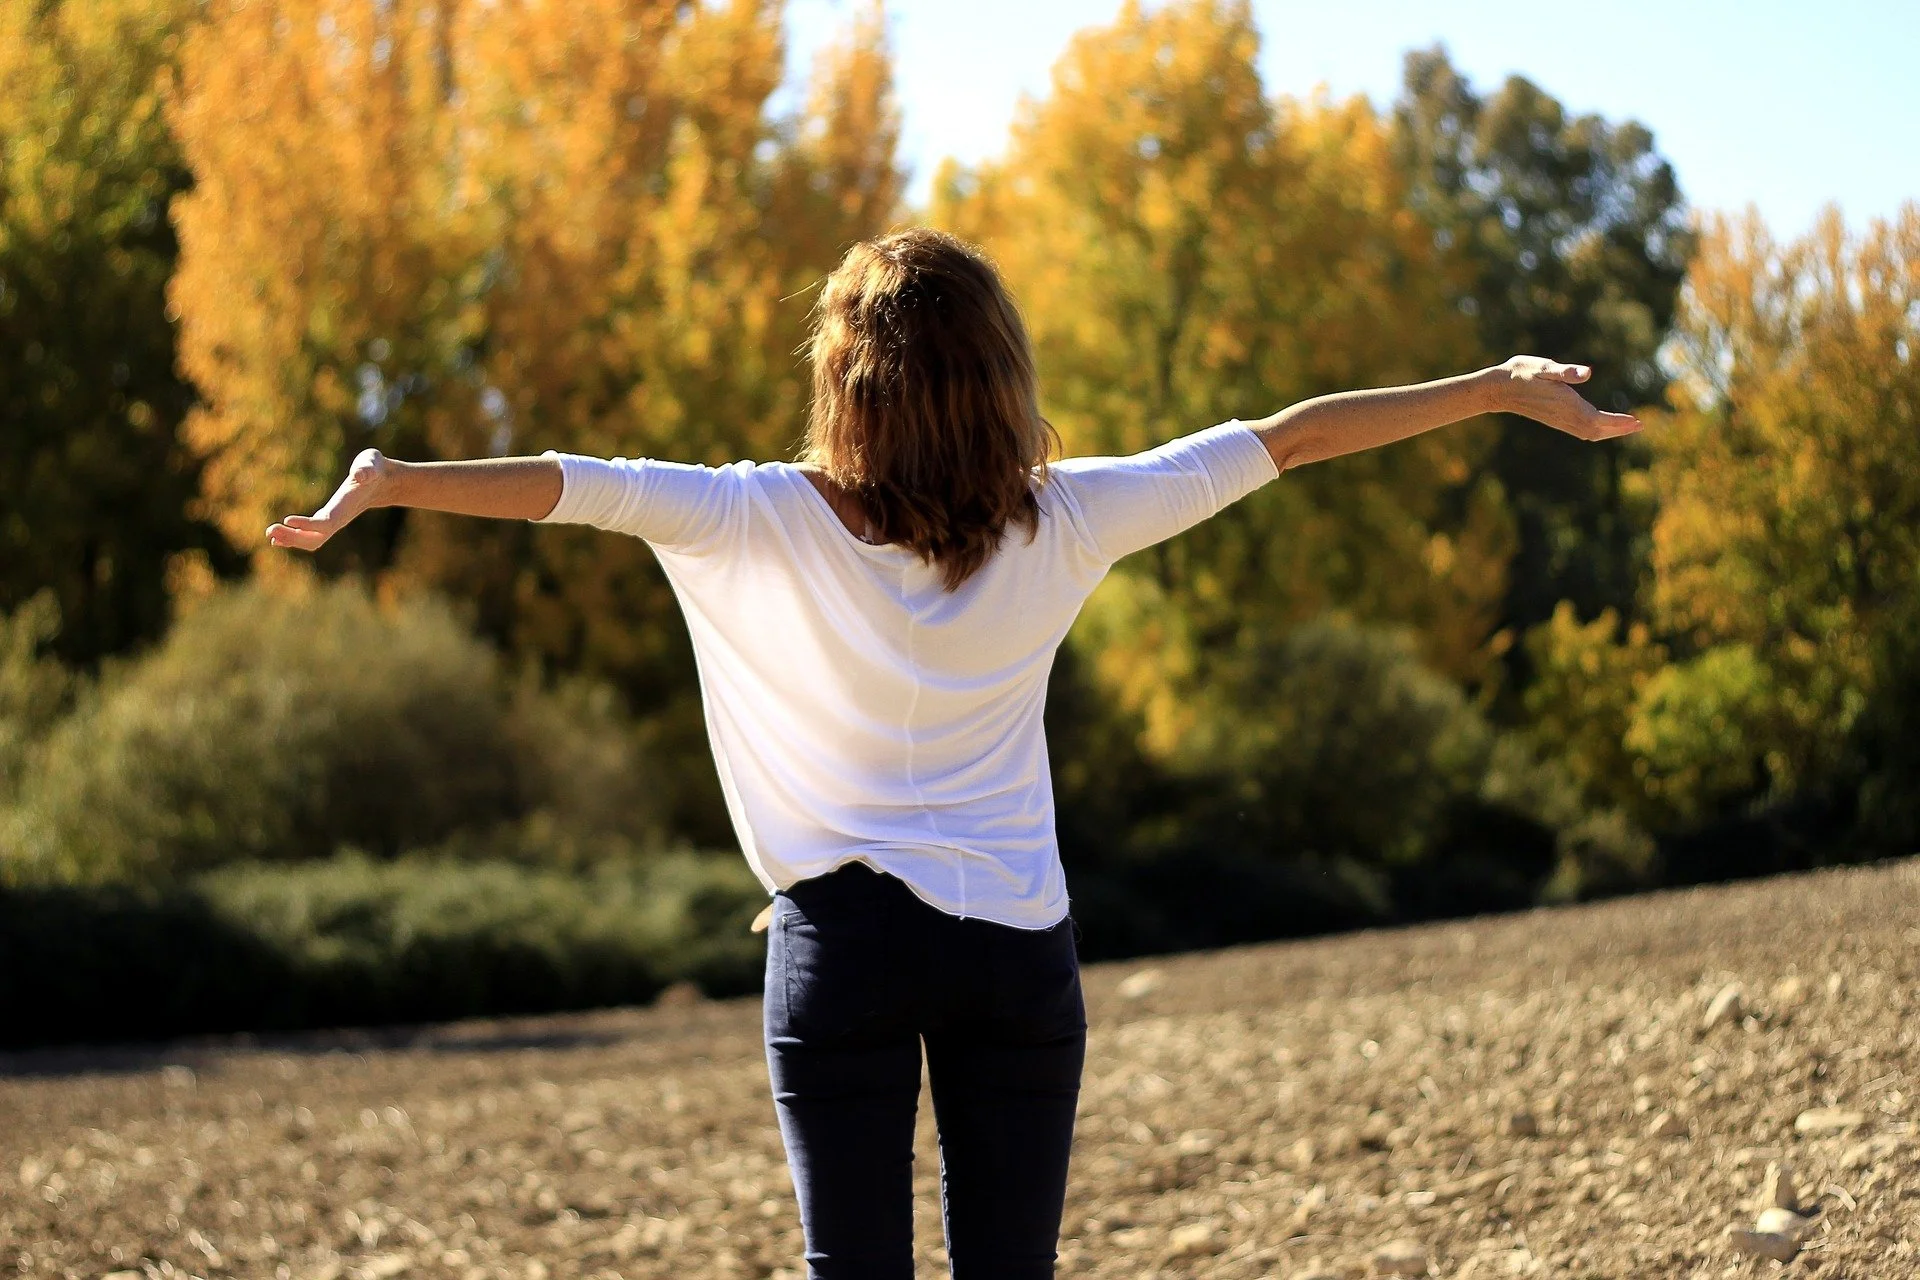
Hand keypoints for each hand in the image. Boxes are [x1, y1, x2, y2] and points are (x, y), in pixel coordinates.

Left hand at [265, 448, 393, 551]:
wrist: (383, 483)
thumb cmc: (374, 469)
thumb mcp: (371, 463)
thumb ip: (367, 468)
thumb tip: (361, 475)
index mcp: (345, 506)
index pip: (326, 522)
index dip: (308, 524)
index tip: (287, 519)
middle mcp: (339, 519)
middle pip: (316, 538)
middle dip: (293, 537)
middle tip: (270, 530)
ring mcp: (334, 522)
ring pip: (312, 540)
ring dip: (291, 539)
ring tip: (270, 534)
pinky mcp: (328, 520)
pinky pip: (310, 536)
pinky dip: (294, 537)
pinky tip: (277, 537)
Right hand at [1489, 356, 1641, 440]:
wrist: (1499, 388)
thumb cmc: (1522, 373)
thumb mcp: (1543, 367)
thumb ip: (1565, 371)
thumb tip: (1586, 373)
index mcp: (1566, 404)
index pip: (1598, 419)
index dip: (1618, 422)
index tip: (1636, 421)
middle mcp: (1564, 416)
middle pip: (1597, 430)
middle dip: (1619, 429)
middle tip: (1640, 426)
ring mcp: (1559, 420)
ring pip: (1589, 433)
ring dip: (1609, 431)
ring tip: (1626, 427)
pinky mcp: (1555, 419)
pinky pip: (1581, 430)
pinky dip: (1596, 430)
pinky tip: (1600, 425)